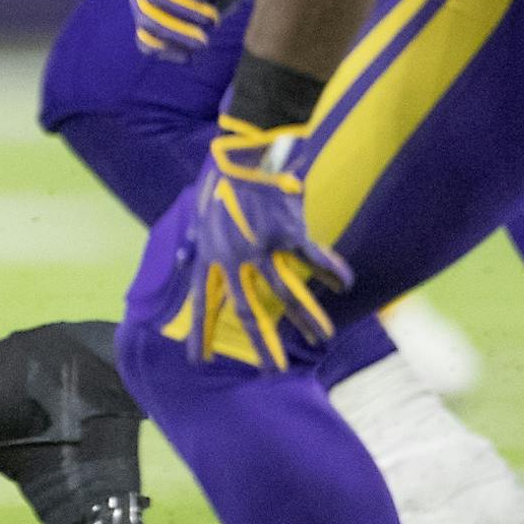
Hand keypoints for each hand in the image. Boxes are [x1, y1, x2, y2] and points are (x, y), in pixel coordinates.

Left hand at [181, 117, 351, 370]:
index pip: (202, 302)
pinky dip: (333, 272)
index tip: (200, 362)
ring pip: (288, 295)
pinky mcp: (288, 234)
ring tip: (324, 337)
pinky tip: (346, 283)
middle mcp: (234, 258)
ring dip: (309, 318)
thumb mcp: (199, 211)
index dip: (201, 332)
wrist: (248, 151)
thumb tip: (177, 260)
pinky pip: (315, 260)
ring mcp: (262, 248)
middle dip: (262, 345)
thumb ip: (194, 240)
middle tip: (273, 372)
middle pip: (248, 311)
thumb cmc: (223, 179)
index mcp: (210, 253)